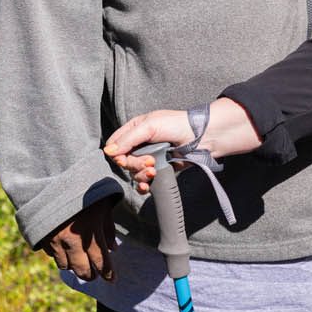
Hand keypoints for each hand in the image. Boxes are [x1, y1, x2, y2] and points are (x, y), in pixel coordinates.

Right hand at [40, 196, 117, 281]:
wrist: (52, 178)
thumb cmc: (84, 188)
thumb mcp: (102, 204)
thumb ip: (108, 228)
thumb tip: (113, 249)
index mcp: (91, 231)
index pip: (101, 261)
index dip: (108, 273)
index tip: (112, 279)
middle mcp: (73, 240)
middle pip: (83, 270)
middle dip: (91, 275)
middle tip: (95, 274)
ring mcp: (56, 241)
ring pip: (66, 266)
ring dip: (75, 267)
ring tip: (81, 263)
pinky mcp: (43, 238)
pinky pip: (53, 256)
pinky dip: (61, 256)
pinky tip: (66, 251)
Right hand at [103, 100, 262, 193]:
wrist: (203, 137)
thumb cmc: (178, 125)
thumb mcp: (150, 126)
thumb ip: (128, 139)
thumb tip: (107, 152)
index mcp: (136, 128)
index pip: (115, 144)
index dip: (117, 153)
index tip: (124, 158)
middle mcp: (141, 143)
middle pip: (124, 160)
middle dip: (134, 164)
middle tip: (149, 162)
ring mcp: (150, 157)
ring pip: (133, 172)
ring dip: (141, 174)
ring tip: (154, 171)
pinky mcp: (160, 169)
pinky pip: (144, 181)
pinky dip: (144, 185)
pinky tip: (148, 185)